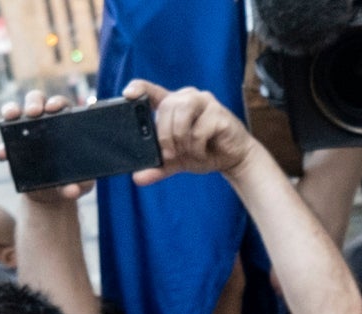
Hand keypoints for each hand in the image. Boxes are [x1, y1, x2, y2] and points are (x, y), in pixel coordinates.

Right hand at [0, 93, 94, 202]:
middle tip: (33, 112)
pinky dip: (2, 147)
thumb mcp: (81, 184)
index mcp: (65, 124)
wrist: (53, 195)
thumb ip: (79, 185)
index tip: (53, 109)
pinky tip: (2, 154)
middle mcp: (44, 122)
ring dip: (10, 110)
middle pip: (36, 101)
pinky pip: (4, 142)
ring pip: (15, 112)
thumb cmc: (72, 181)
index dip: (56, 102)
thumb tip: (72, 191)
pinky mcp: (13, 148)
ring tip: (10, 117)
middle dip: (33, 102)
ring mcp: (25, 132)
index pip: (61, 105)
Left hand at [122, 81, 257, 182]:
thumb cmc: (204, 152)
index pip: (151, 90)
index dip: (139, 88)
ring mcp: (205, 102)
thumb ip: (157, 167)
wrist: (233, 159)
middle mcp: (187, 97)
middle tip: (170, 154)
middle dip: (165, 135)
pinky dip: (198, 147)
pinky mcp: (219, 112)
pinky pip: (199, 129)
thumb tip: (137, 178)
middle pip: (166, 107)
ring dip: (181, 139)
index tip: (128, 94)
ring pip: (182, 114)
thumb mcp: (176, 161)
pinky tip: (204, 152)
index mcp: (173, 104)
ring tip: (188, 152)